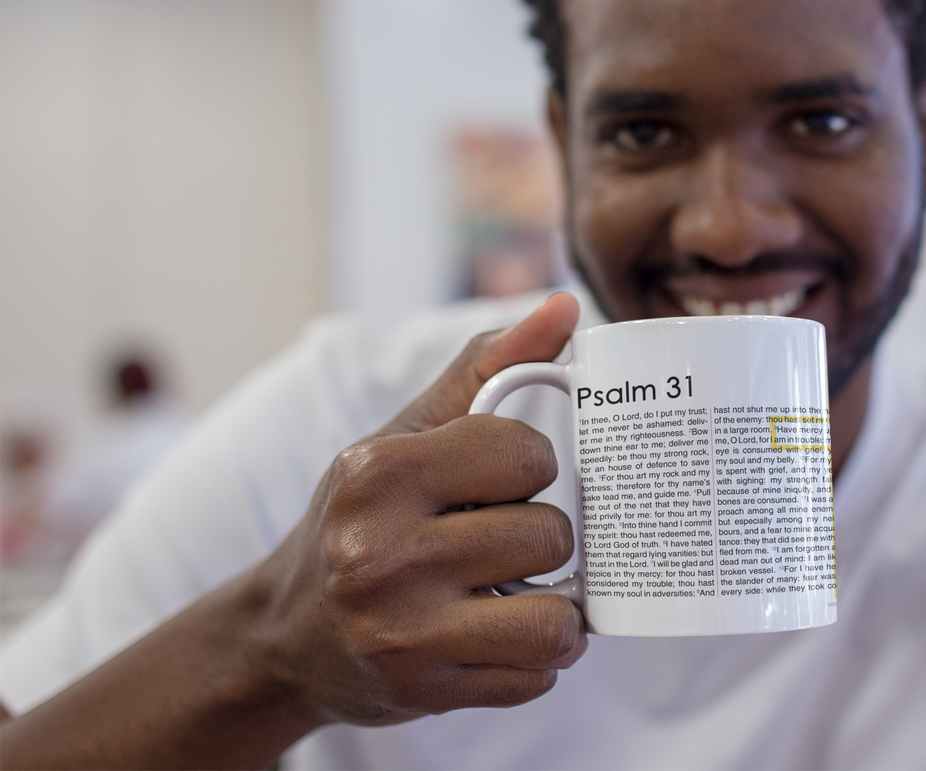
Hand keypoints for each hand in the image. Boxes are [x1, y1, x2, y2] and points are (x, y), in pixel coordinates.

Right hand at [246, 292, 586, 725]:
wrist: (284, 634)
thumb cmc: (359, 517)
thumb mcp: (405, 435)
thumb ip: (486, 368)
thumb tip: (565, 307)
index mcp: (379, 472)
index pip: (525, 454)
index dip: (532, 465)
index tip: (507, 476)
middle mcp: (380, 554)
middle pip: (547, 535)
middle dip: (542, 536)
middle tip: (505, 538)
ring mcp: (401, 633)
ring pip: (555, 617)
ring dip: (554, 606)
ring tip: (520, 589)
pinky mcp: (423, 692)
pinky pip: (538, 675)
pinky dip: (535, 656)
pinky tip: (499, 633)